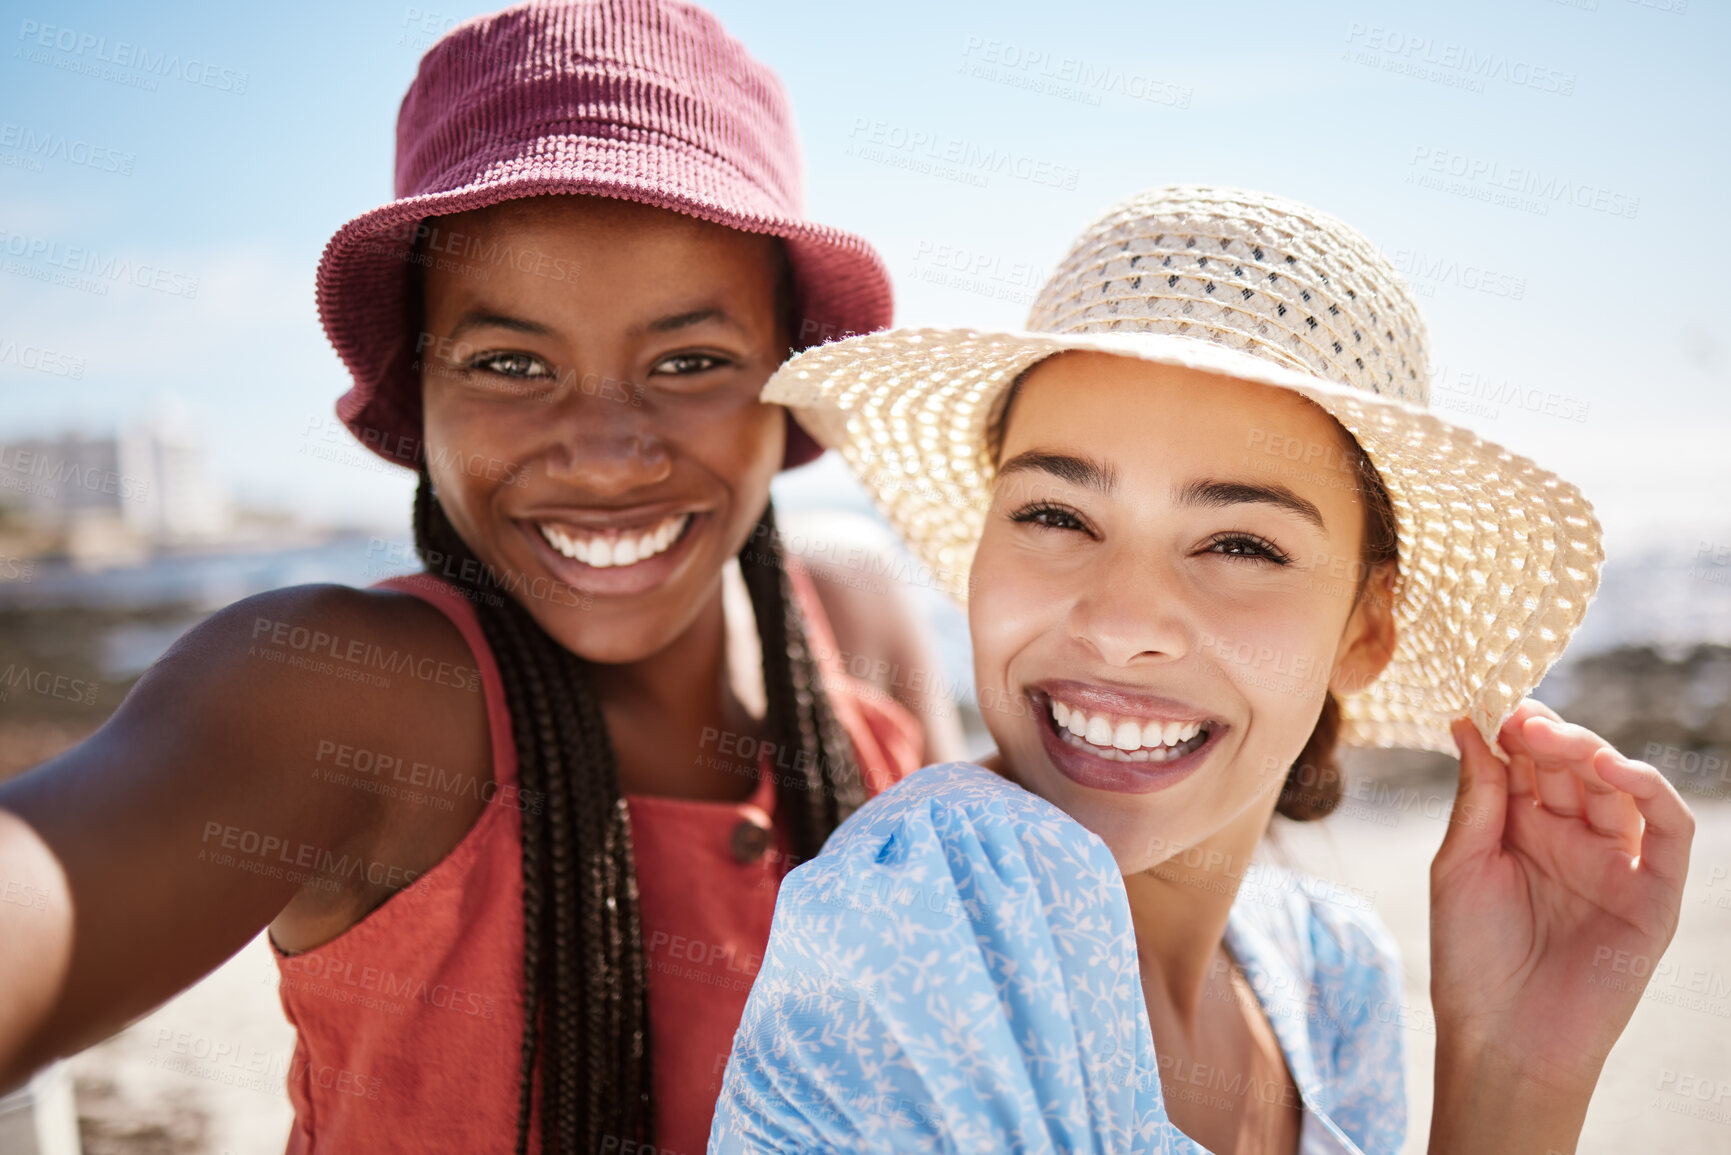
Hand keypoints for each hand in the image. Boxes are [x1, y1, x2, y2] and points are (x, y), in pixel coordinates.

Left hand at [1426, 699, 1692, 1148]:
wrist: (1500, 1038)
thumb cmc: (1471, 955)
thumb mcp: (1461, 863)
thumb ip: (1477, 796)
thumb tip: (1469, 722)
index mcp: (1521, 828)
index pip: (1530, 761)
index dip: (1516, 729)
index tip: (1492, 703)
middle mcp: (1571, 839)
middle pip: (1573, 766)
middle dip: (1549, 736)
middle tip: (1521, 719)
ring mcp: (1615, 864)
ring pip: (1620, 788)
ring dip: (1593, 753)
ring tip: (1554, 739)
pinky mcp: (1654, 896)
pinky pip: (1669, 832)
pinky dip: (1650, 792)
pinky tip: (1615, 769)